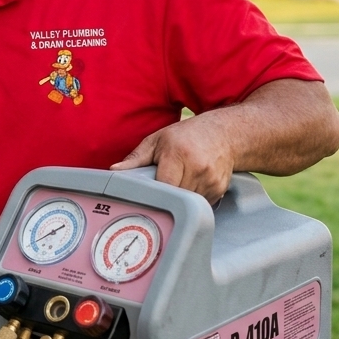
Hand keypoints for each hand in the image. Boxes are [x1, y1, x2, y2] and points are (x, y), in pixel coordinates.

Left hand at [110, 114, 234, 204]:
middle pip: (174, 197)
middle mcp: (197, 167)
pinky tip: (191, 184)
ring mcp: (211, 180)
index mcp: (178, 154)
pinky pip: (200, 204)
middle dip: (165, 195)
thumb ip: (136, 158)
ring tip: (179, 181)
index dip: (153, 193)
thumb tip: (114, 170)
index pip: (162, 186)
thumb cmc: (187, 136)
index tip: (146, 194)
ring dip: (179, 198)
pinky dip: (193, 199)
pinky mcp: (219, 189)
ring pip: (187, 204)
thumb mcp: (158, 140)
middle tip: (161, 186)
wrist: (224, 134)